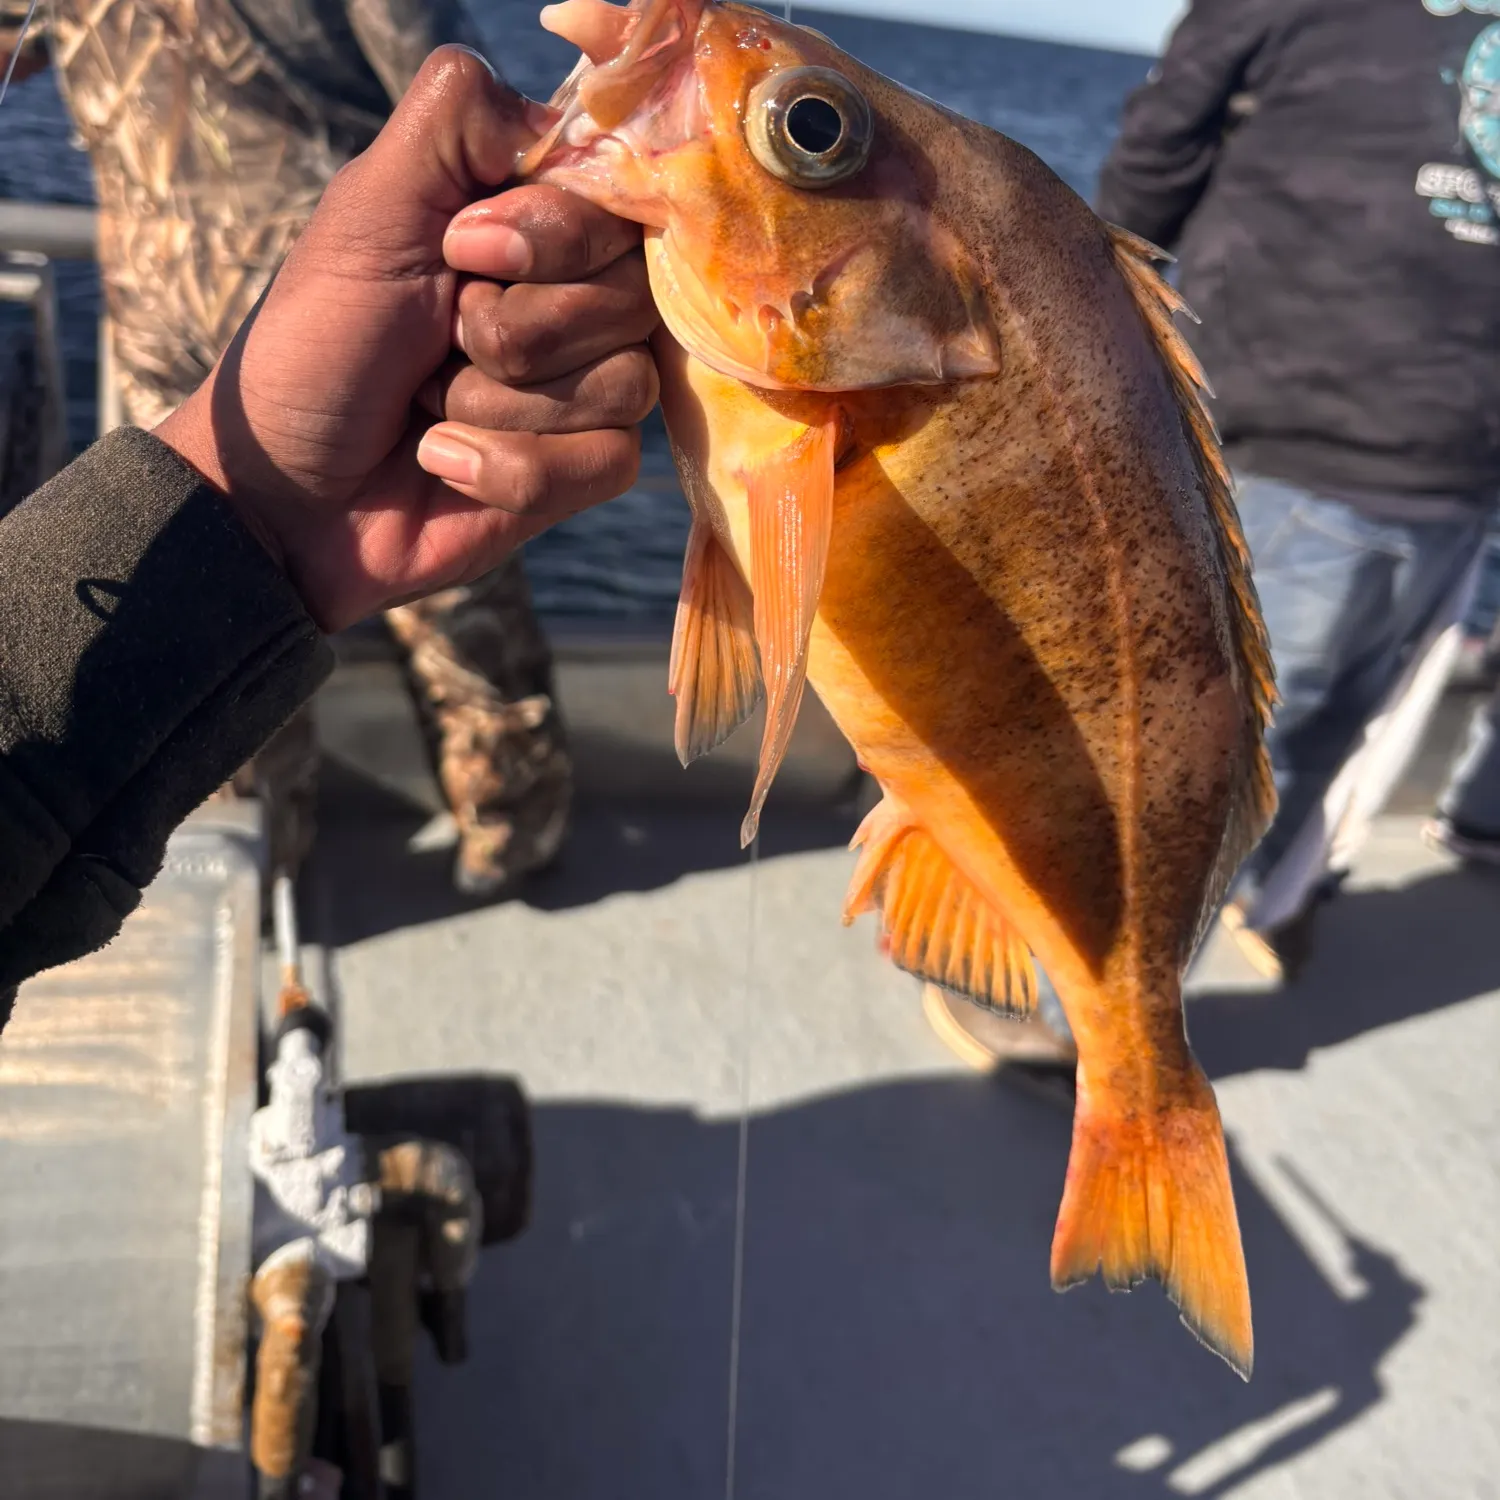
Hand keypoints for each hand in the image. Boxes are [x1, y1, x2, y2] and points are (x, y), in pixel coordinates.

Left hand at [155, 46, 658, 631]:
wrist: (285, 490)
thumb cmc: (317, 344)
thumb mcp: (372, 207)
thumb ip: (460, 120)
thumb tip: (571, 119)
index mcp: (532, 221)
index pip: (617, 202)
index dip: (552, 234)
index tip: (461, 249)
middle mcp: (576, 296)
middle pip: (630, 295)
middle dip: (512, 327)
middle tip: (436, 336)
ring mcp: (588, 387)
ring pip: (624, 383)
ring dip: (498, 403)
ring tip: (431, 405)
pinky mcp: (587, 470)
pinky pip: (606, 461)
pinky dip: (508, 467)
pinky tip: (445, 463)